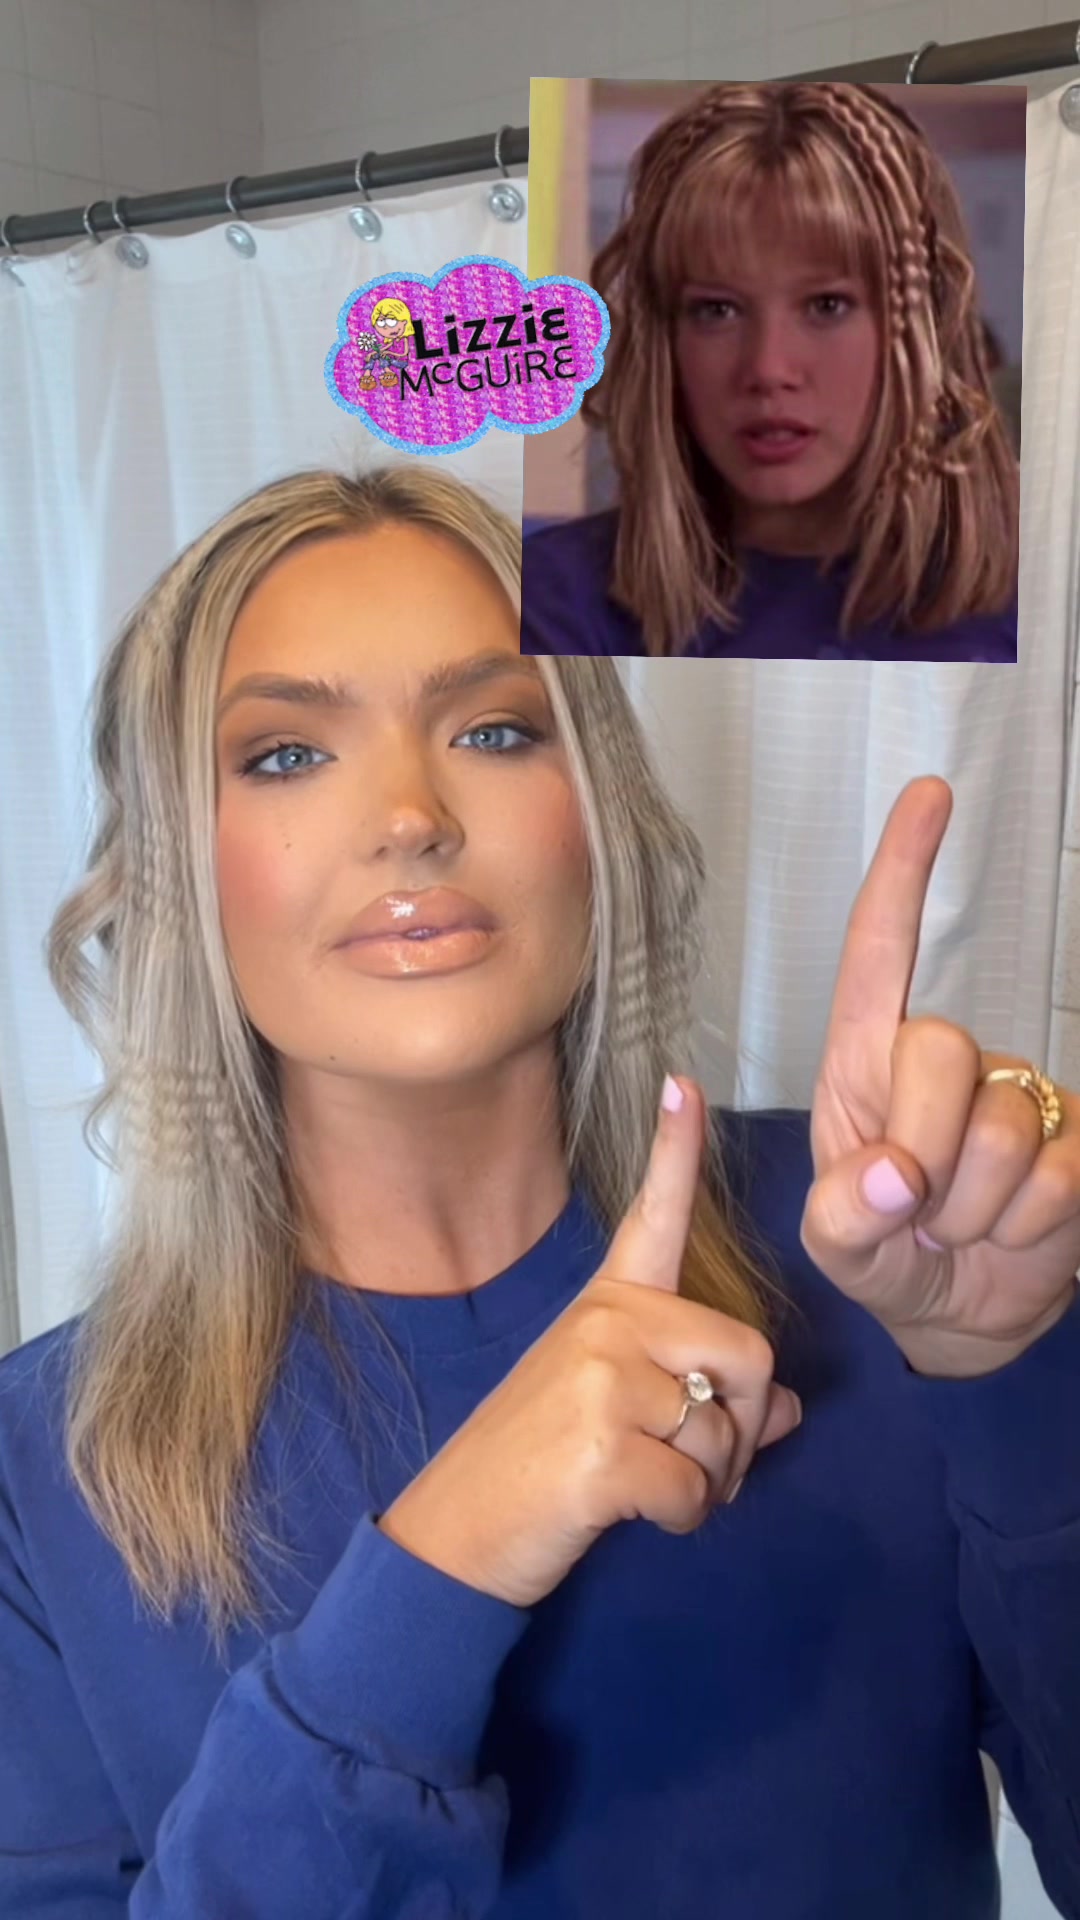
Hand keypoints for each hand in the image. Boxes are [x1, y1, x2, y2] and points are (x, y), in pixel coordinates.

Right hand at [379, 1079, 801, 1607]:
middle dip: (745, 1429)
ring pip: (727, 1431)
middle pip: (750, 1355)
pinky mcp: (602, 1444)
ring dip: (711, 1484)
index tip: (685, 1083)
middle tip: (699, 1469)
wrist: (458, 1534)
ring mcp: (601, 1377)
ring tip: (650, 1488)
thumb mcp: (620, 1418)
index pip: (653, 1217)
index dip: (675, 1153)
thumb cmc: (541, 1470)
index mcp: (609, 1305)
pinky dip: (683, 1520)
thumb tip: (788, 1407)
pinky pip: (697, 1490)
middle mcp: (607, 1322)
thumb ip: (706, 1399)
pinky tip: (631, 1512)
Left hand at [802, 776, 1079, 1377]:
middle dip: (923, 1147)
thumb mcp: (836, 1247)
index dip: (903, 872)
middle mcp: (945, 1062)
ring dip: (975, 1208)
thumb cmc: (883, 1255)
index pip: (880, 953)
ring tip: (960, 1229)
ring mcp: (1019, 1097)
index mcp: (866, 1063)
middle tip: (918, 1211)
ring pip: (1003, 1127)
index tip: (929, 795)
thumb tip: (895, 1172)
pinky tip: (1011, 1233)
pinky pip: (1059, 1175)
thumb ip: (842, 1215)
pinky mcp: (1077, 1144)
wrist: (957, 1318)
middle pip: (940, 1048)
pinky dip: (1026, 1228)